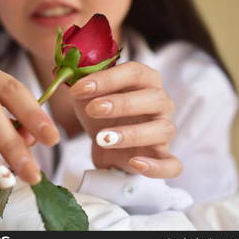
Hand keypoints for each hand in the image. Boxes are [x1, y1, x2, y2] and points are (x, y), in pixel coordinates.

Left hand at [70, 61, 181, 177]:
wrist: (104, 143)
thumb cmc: (100, 113)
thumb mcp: (87, 96)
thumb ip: (82, 84)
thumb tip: (67, 73)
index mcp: (145, 80)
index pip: (135, 72)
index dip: (108, 78)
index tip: (81, 88)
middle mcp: (161, 102)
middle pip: (154, 97)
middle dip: (122, 103)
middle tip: (92, 109)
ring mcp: (164, 129)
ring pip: (163, 129)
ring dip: (132, 134)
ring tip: (103, 138)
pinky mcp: (163, 156)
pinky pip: (171, 164)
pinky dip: (157, 167)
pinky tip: (135, 163)